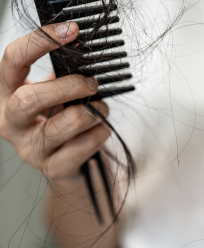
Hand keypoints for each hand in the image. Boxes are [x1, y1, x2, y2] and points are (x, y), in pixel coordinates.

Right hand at [0, 22, 109, 181]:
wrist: (69, 162)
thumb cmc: (60, 120)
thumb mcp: (54, 94)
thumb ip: (61, 75)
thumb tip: (83, 52)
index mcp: (7, 95)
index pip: (13, 60)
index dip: (40, 41)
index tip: (71, 31)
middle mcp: (11, 122)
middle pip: (30, 99)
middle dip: (69, 87)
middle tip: (92, 84)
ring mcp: (30, 149)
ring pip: (64, 124)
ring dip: (92, 112)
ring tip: (101, 109)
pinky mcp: (52, 168)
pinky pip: (83, 146)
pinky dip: (100, 133)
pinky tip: (101, 129)